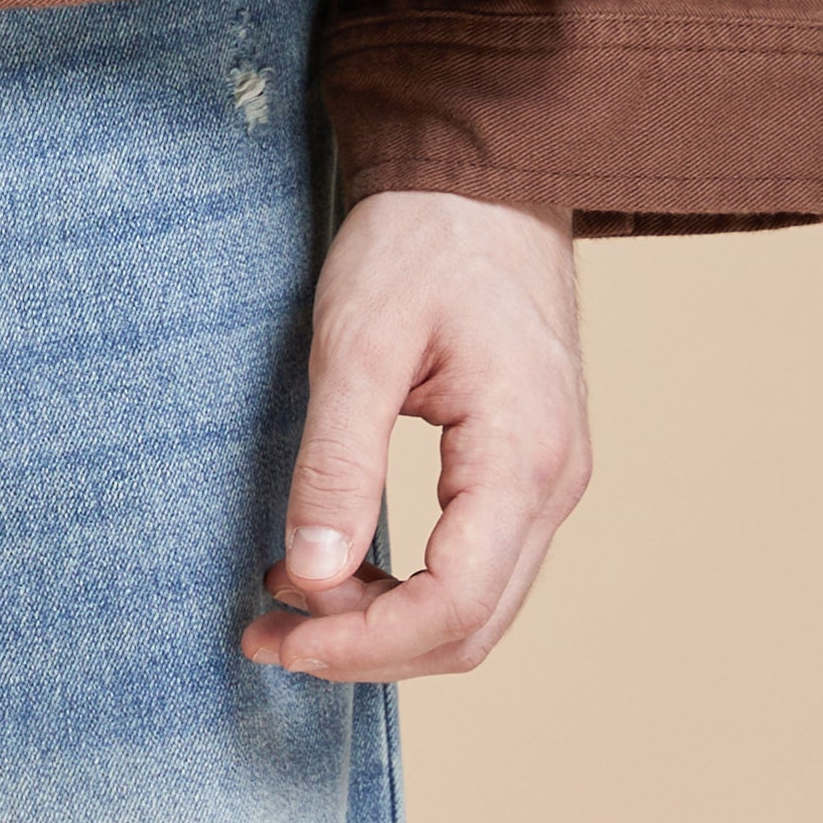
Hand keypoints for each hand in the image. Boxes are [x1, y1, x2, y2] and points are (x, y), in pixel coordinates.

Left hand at [241, 187, 590, 680]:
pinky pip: (477, 560)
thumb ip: (338, 461)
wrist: (479, 174)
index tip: (279, 639)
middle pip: (471, 626)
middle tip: (268, 634)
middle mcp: (554, 483)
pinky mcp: (527, 464)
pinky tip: (339, 561)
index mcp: (523, 458)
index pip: (453, 607)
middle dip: (366, 648)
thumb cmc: (421, 241)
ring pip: (477, 604)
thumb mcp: (358, 343)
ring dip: (385, 622)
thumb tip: (312, 576)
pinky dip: (409, 583)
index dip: (363, 645)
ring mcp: (550, 477)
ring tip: (289, 599)